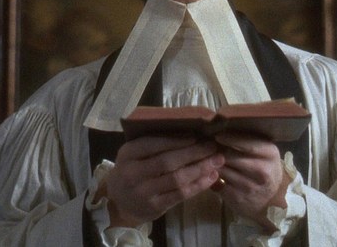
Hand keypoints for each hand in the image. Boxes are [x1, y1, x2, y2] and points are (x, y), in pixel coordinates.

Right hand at [97, 135, 224, 226]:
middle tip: (213, 146)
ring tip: (217, 160)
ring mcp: (144, 192)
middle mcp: (133, 173)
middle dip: (194, 152)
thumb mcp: (134, 153)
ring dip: (200, 168)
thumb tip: (188, 129)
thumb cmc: (132, 170)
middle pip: (167, 161)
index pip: (153, 144)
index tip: (197, 135)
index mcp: (128, 153)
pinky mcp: (155, 207)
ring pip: (177, 179)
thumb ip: (153, 143)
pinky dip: (198, 185)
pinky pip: (181, 195)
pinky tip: (211, 177)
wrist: (119, 201)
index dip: (176, 140)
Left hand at [214, 132, 290, 231]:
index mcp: (270, 154)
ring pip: (223, 170)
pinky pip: (218, 183)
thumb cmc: (263, 167)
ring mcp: (250, 187)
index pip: (248, 145)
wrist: (269, 198)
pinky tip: (210, 172)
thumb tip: (223, 130)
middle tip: (208, 146)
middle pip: (232, 157)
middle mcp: (263, 171)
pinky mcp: (238, 198)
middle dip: (218, 151)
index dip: (230, 139)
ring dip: (212, 163)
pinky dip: (211, 176)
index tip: (217, 136)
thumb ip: (248, 141)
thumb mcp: (264, 152)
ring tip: (207, 158)